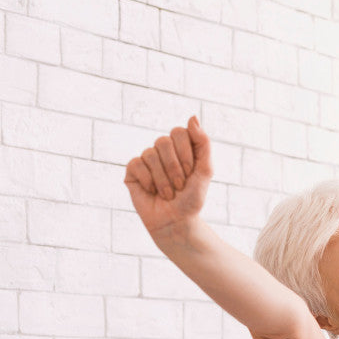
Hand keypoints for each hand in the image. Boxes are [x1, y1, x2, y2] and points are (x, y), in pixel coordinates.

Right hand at [124, 116, 212, 238]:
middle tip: (180, 186)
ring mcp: (147, 159)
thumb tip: (192, 117)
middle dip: (174, 167)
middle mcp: (163, 150)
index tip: (190, 172)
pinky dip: (148, 181)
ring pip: (150, 154)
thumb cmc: (191, 198)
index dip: (184, 153)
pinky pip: (136, 164)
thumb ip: (203, 143)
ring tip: (168, 194)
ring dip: (163, 180)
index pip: (179, 132)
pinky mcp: (133, 170)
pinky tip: (152, 191)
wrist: (176, 222)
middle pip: (163, 141)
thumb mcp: (205, 171)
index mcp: (181, 147)